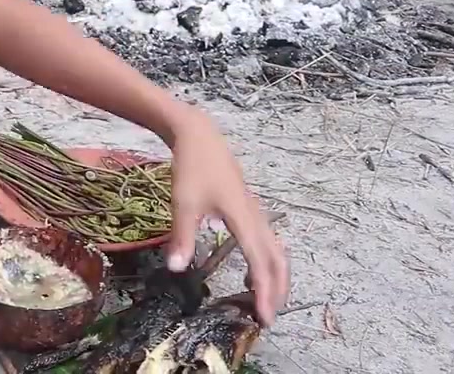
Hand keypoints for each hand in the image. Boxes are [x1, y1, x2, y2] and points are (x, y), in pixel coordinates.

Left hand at [164, 107, 289, 325]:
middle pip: (278, 260)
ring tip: (266, 299)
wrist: (199, 136)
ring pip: (276, 250)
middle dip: (278, 290)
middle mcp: (256, 218)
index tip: (264, 318)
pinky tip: (255, 270)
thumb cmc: (192, 168)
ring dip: (276, 276)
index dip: (265, 292)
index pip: (260, 263)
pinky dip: (268, 261)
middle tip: (268, 317)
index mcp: (243, 219)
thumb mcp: (183, 202)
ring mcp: (255, 212)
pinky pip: (268, 241)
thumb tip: (176, 269)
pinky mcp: (249, 208)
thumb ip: (182, 236)